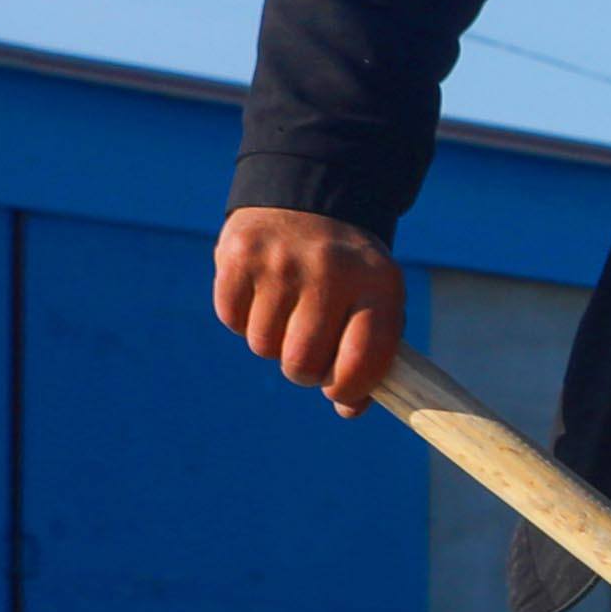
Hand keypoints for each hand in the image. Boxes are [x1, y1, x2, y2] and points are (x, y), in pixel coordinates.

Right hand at [212, 206, 404, 408]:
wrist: (309, 202)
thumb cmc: (349, 273)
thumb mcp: (376, 302)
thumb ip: (371, 358)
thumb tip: (347, 409)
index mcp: (378, 285)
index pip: (362, 362)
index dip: (347, 388)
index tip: (340, 387)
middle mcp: (330, 270)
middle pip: (301, 365)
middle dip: (304, 370)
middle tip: (309, 346)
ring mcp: (280, 261)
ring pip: (263, 347)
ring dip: (273, 342)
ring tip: (289, 311)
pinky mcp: (238, 254)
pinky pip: (232, 320)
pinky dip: (244, 319)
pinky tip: (263, 294)